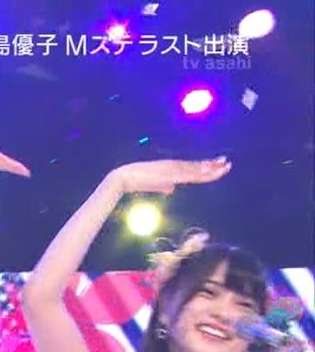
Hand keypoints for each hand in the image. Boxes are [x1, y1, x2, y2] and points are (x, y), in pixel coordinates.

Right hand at [106, 157, 230, 194]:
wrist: (123, 178)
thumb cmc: (136, 182)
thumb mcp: (154, 185)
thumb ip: (163, 186)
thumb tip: (172, 189)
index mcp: (172, 168)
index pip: (193, 168)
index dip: (207, 167)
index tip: (220, 165)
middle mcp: (174, 166)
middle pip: (197, 167)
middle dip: (213, 166)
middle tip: (228, 163)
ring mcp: (171, 169)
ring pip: (195, 170)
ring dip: (210, 169)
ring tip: (224, 167)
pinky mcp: (167, 173)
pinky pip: (186, 174)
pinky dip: (198, 173)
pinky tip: (208, 172)